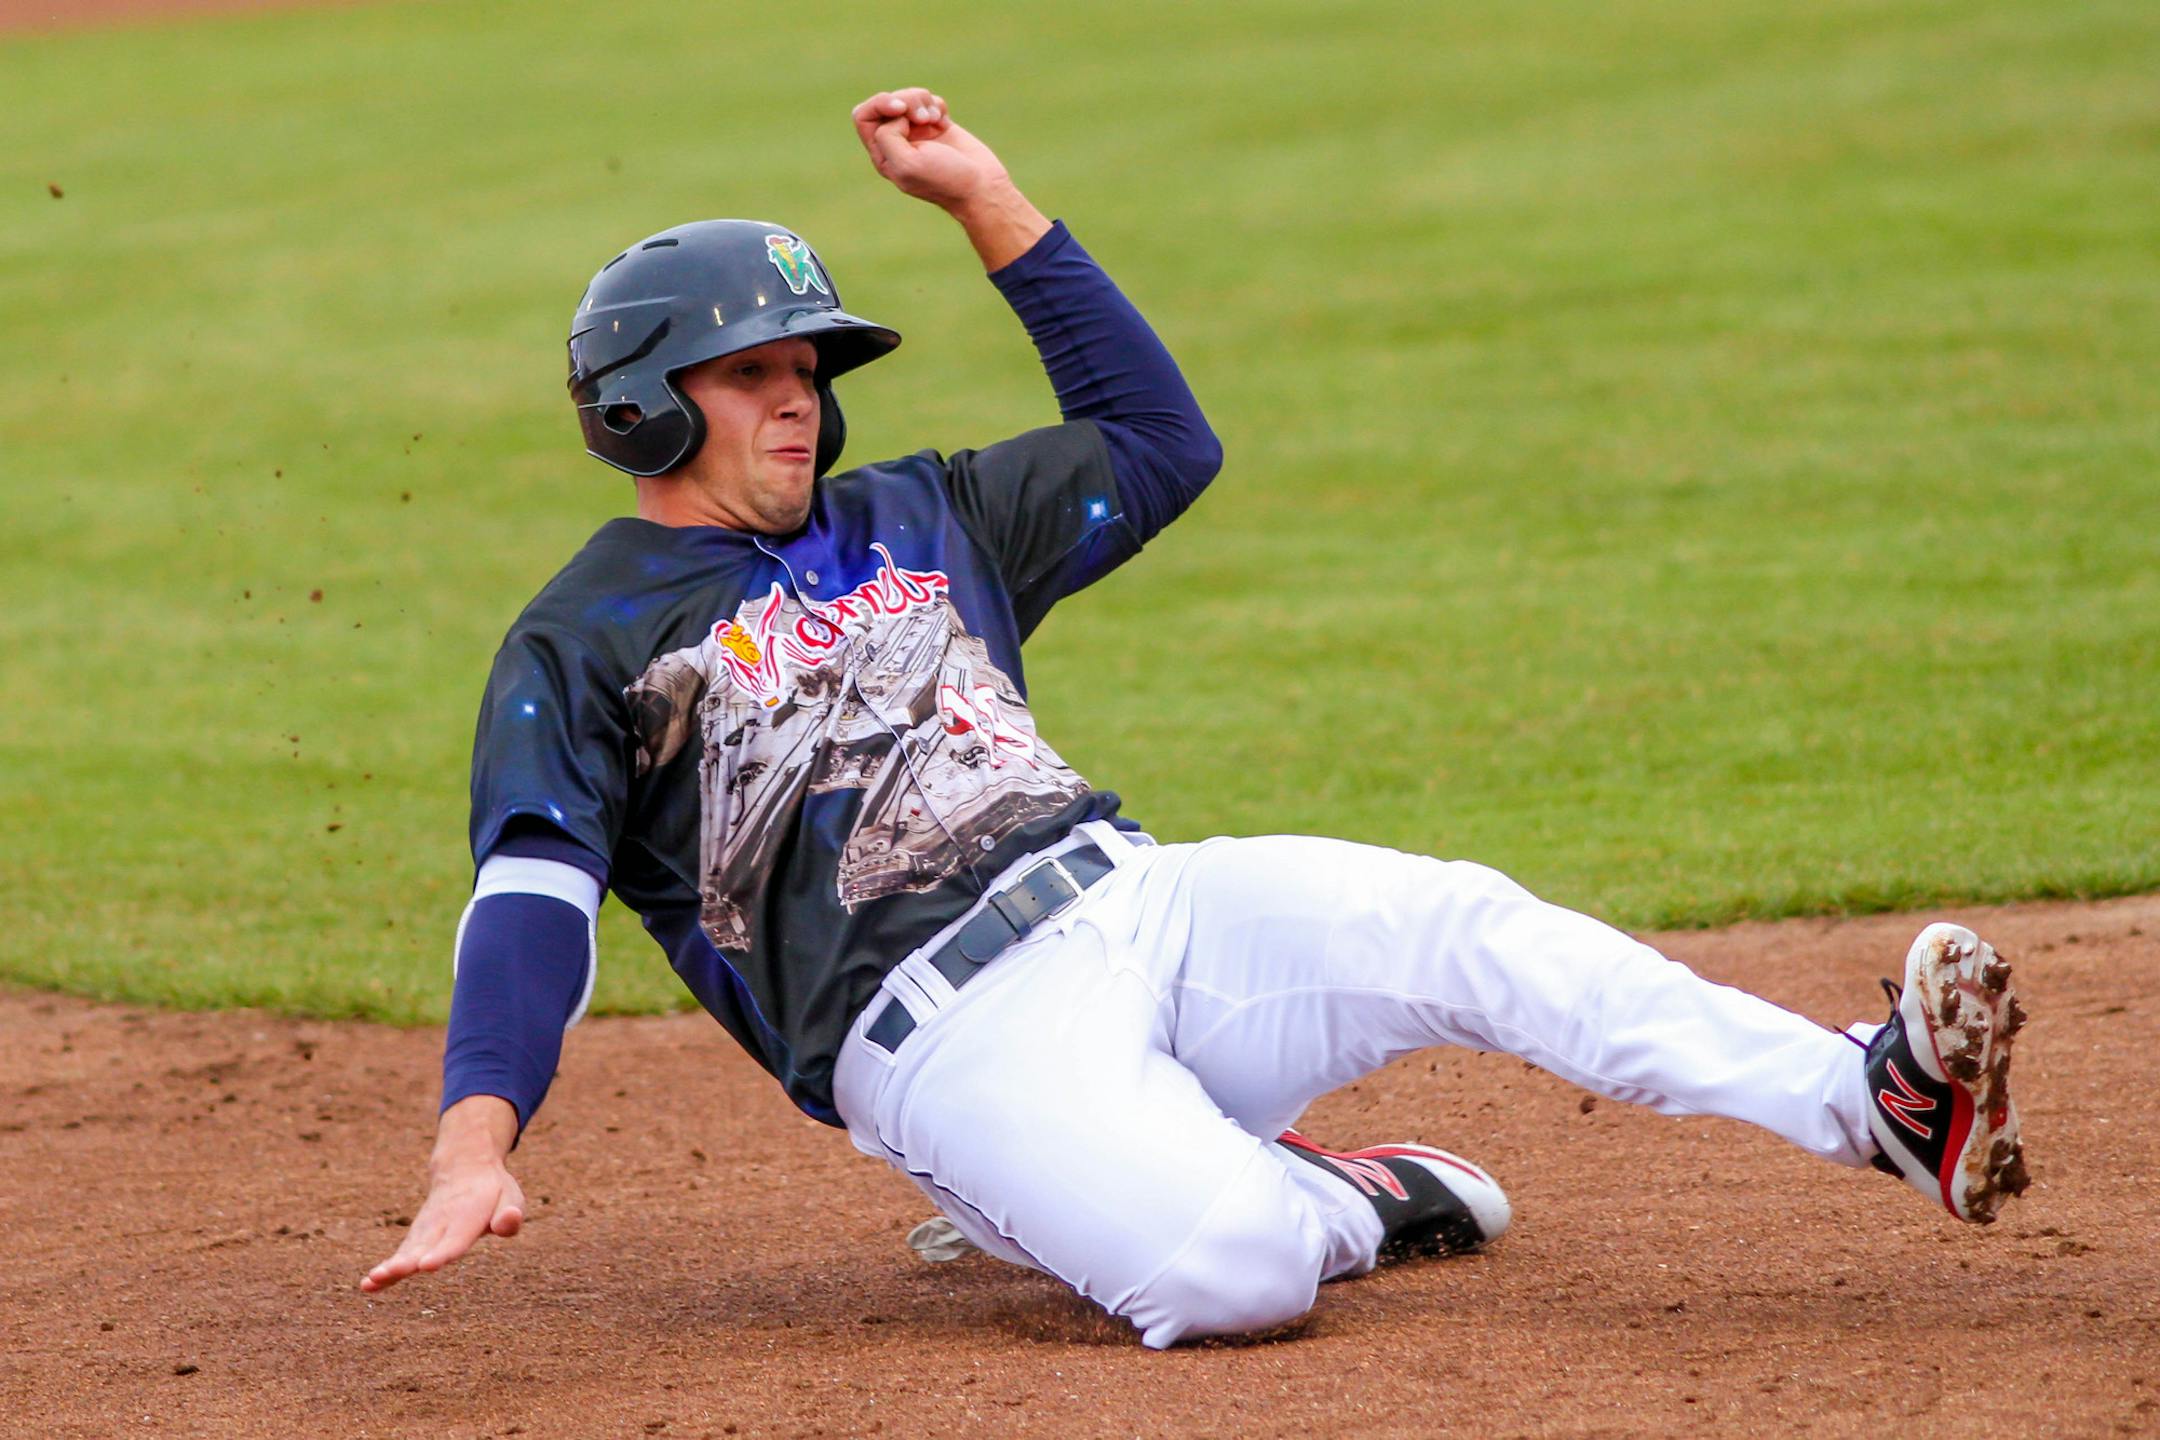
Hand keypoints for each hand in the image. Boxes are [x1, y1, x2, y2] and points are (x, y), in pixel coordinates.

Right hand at [361, 1096, 523, 1292]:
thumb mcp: (511, 1196)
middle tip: (391, 1272)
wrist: (464, 1169)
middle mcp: (441, 1224)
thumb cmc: (493, 1191)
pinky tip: (368, 1286)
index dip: (441, 1252)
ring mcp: (424, 1231)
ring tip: (371, 1281)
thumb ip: (511, 1213)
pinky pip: (400, 1255)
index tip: (426, 1265)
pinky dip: (386, 1269)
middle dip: (407, 1262)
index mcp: (467, 1216)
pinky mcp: (415, 1239)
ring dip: (390, 1266)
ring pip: (407, 1251)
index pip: (455, 1238)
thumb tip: (508, 1222)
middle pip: (423, 1246)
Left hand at [850, 88, 1009, 211]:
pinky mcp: (937, 125)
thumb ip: (887, 136)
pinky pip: (929, 100)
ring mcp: (917, 133)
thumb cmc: (945, 179)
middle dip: (906, 100)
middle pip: (886, 102)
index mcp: (882, 155)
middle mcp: (897, 142)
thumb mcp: (907, 163)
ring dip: (923, 101)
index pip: (863, 116)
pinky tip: (945, 122)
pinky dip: (937, 105)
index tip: (901, 109)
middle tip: (924, 117)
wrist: (981, 186)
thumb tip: (896, 115)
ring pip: (908, 98)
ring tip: (935, 119)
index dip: (879, 104)